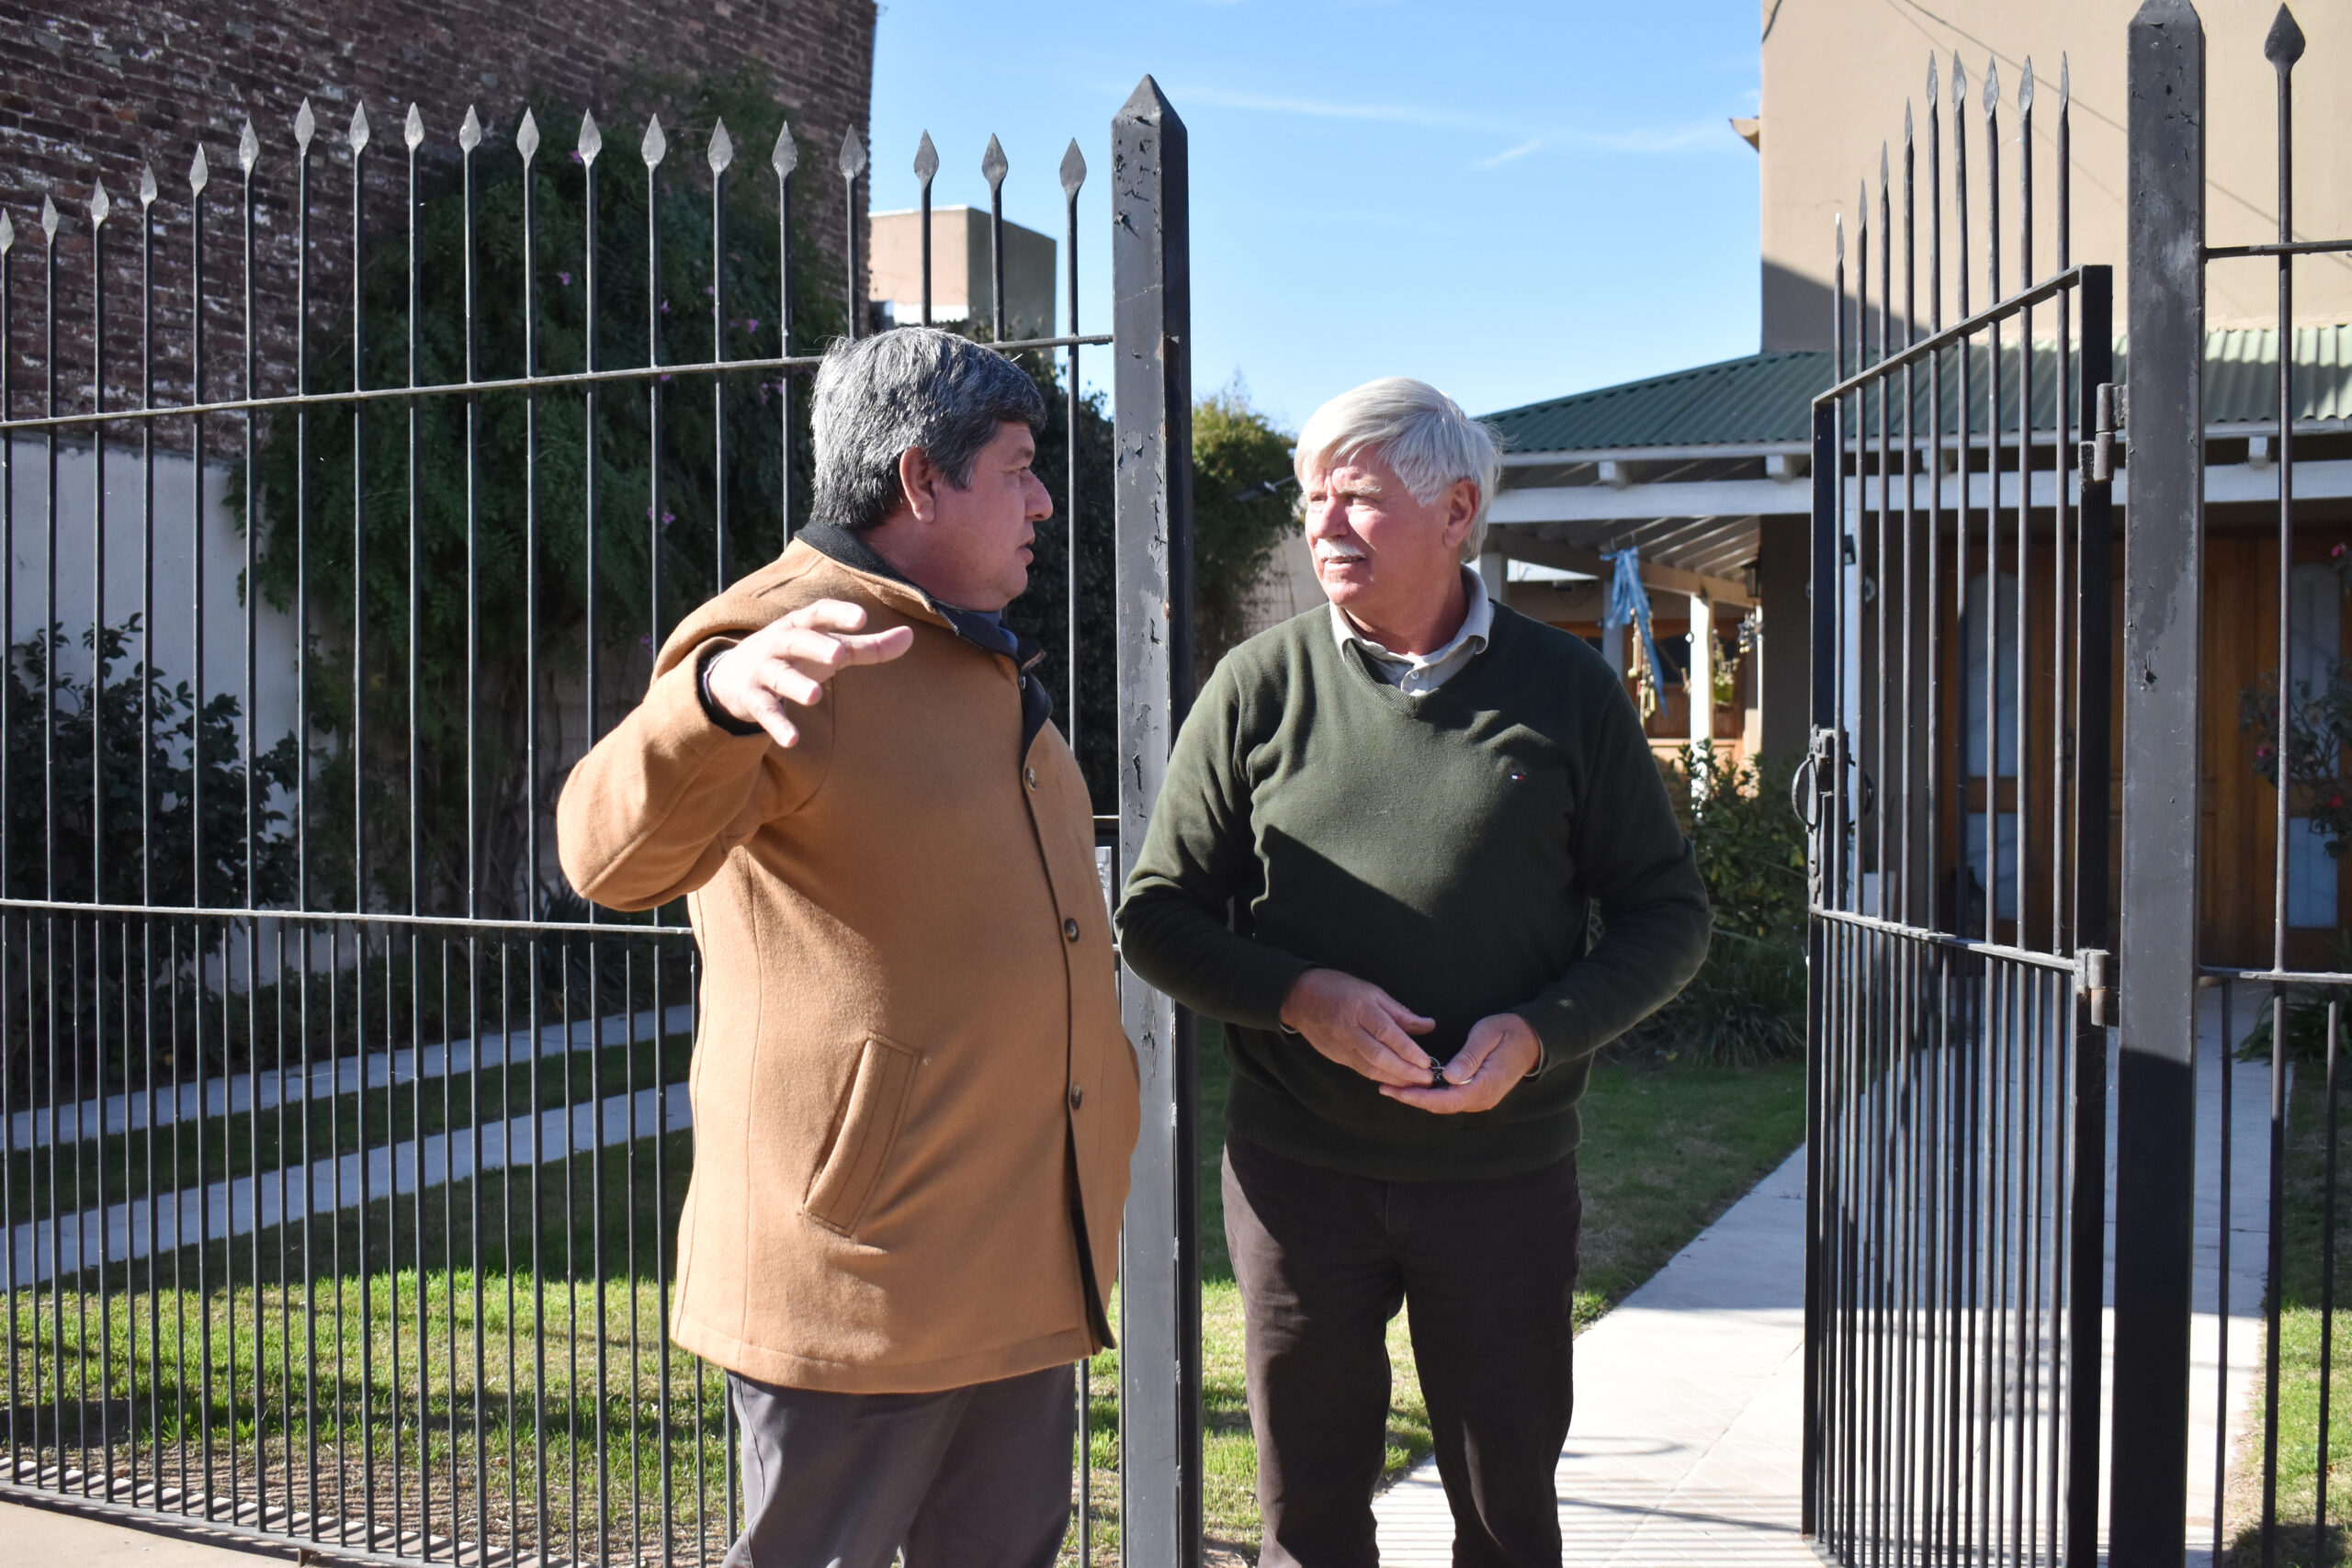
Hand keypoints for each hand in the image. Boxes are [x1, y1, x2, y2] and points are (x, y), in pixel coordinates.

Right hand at [705, 599, 914, 748]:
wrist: (731, 677)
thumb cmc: (794, 657)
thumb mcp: (829, 649)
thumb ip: (868, 646)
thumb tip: (911, 636)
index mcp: (800, 625)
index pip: (818, 612)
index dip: (838, 613)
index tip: (861, 618)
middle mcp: (779, 643)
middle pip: (797, 640)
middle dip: (816, 646)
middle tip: (838, 655)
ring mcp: (764, 670)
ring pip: (780, 676)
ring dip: (796, 686)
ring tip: (815, 696)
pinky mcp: (753, 699)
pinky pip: (766, 711)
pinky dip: (778, 725)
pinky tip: (792, 740)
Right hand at [1278, 968, 1437, 1088]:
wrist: (1300, 998)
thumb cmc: (1339, 990)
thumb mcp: (1372, 992)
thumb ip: (1399, 1013)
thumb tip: (1428, 1025)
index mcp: (1360, 1008)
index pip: (1387, 1033)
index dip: (1408, 1050)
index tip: (1426, 1061)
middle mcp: (1349, 1029)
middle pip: (1380, 1056)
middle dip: (1406, 1071)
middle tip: (1427, 1079)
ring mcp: (1341, 1045)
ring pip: (1371, 1068)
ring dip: (1396, 1079)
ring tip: (1416, 1085)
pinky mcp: (1337, 1057)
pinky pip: (1362, 1070)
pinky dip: (1381, 1077)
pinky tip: (1396, 1082)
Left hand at [1380, 1012, 1540, 1114]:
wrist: (1531, 1039)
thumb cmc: (1509, 1032)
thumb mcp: (1487, 1037)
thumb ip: (1469, 1057)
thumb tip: (1450, 1077)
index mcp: (1484, 1086)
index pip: (1446, 1100)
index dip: (1419, 1097)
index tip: (1397, 1090)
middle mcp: (1482, 1099)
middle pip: (1441, 1106)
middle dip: (1412, 1098)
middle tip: (1385, 1088)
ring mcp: (1480, 1098)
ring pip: (1444, 1104)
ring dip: (1419, 1097)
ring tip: (1393, 1087)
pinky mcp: (1477, 1093)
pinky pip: (1450, 1098)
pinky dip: (1430, 1094)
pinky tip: (1414, 1085)